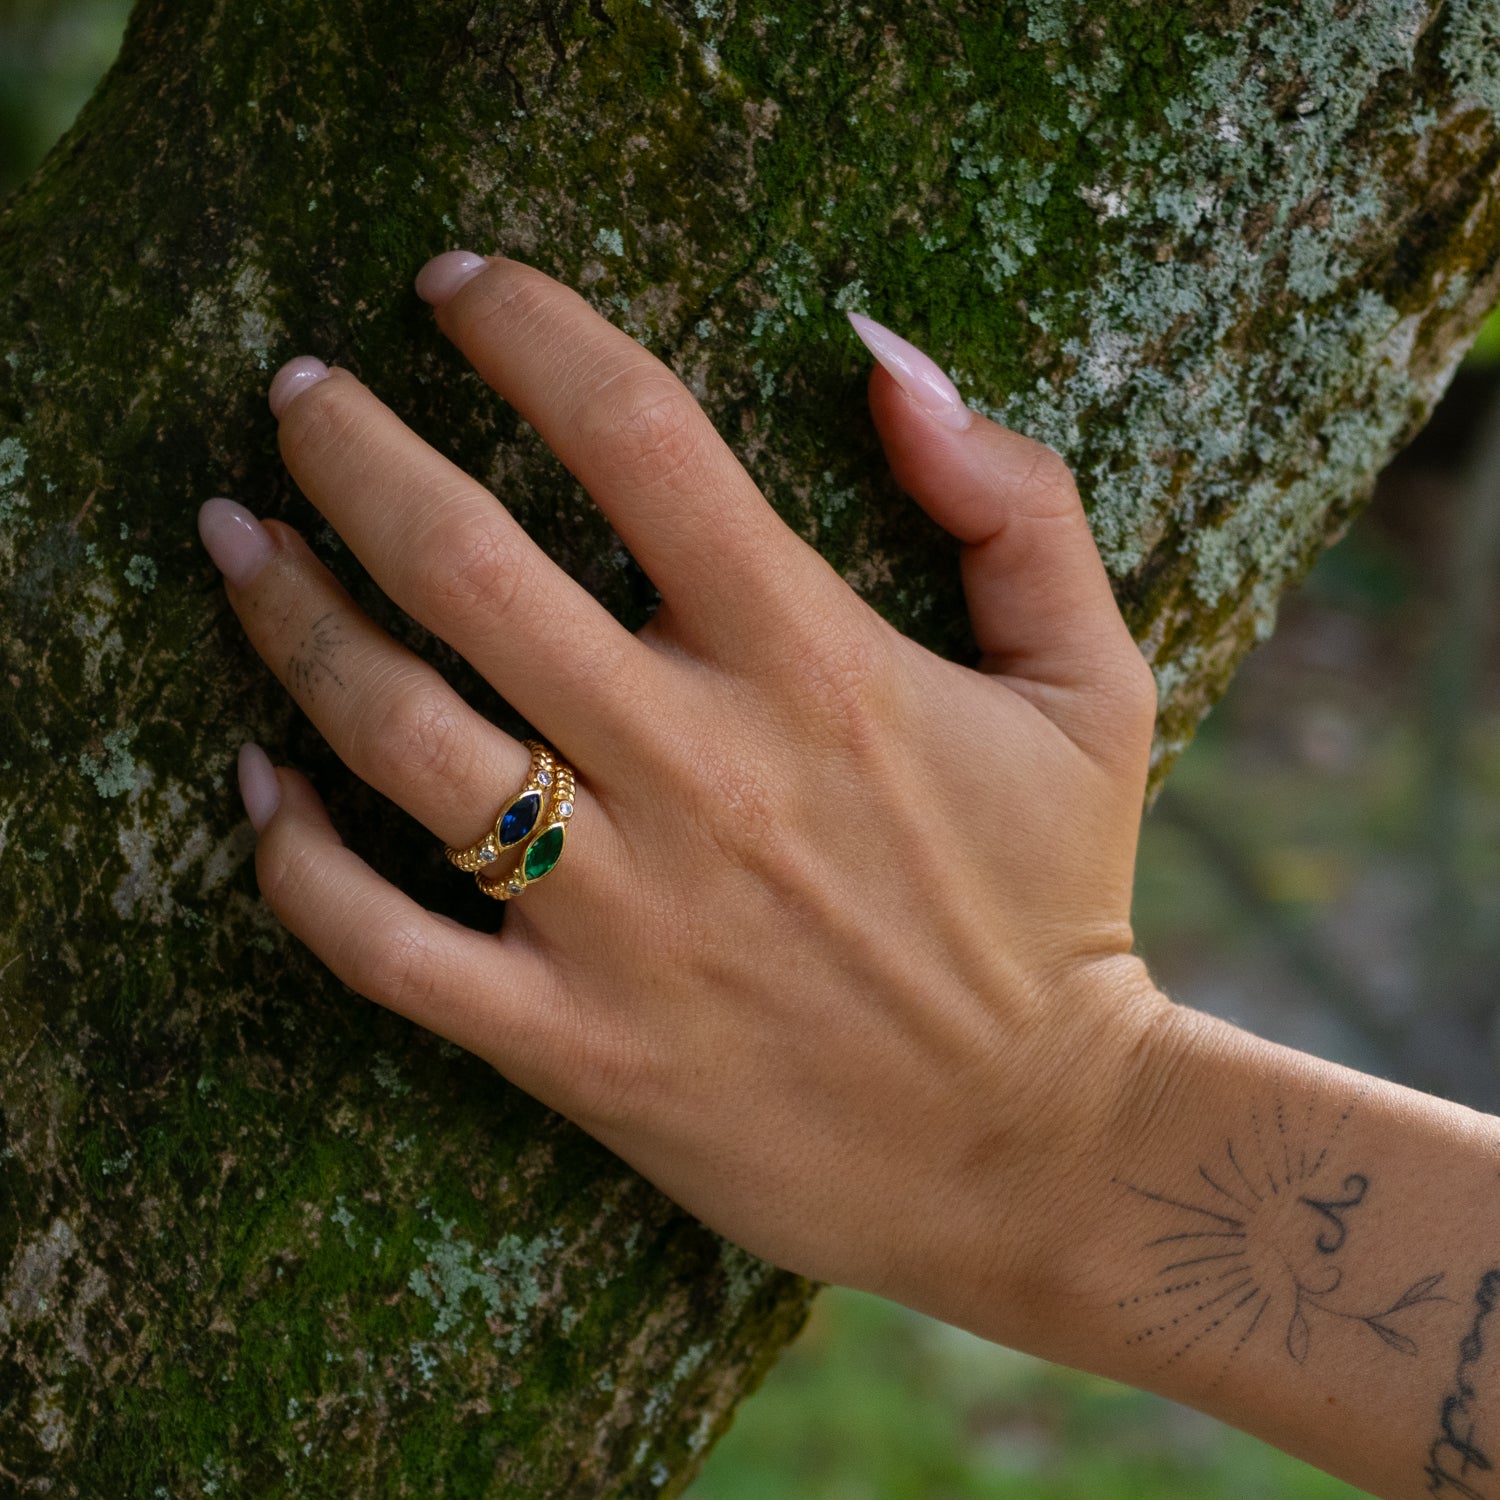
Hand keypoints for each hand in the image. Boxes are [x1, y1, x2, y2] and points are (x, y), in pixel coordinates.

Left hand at [197, 253, 1166, 1341]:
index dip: (528, 332)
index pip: (637, 439)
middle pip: (466, 564)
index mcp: (814, 664)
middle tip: (292, 392)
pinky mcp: (574, 1046)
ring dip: (287, 616)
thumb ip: (1015, 502)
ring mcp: (621, 918)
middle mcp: (698, 771)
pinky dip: (294, 862)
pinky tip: (257, 783)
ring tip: (232, 537)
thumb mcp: (1093, 685)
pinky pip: (383, 946)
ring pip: (395, 736)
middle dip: (349, 447)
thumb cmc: (1053, 904)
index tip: (456, 288)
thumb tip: (886, 358)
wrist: (1031, 1149)